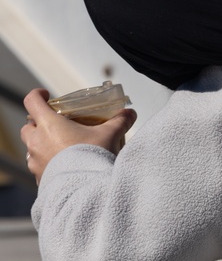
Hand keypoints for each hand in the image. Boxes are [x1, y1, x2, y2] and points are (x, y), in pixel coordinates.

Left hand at [21, 88, 136, 183]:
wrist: (84, 189)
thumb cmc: (91, 157)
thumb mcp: (110, 134)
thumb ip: (120, 121)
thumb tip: (130, 113)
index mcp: (49, 125)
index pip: (32, 101)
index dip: (38, 95)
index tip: (47, 95)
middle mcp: (36, 142)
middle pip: (28, 126)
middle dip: (39, 123)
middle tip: (57, 124)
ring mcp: (36, 161)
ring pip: (32, 148)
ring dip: (43, 144)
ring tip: (63, 147)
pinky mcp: (40, 178)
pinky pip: (39, 167)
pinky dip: (48, 163)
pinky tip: (65, 165)